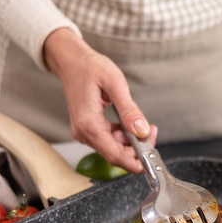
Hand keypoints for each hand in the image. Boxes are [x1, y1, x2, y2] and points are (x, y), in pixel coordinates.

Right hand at [43, 28, 156, 173]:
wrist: (71, 60)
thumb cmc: (89, 67)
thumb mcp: (115, 83)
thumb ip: (129, 110)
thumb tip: (142, 131)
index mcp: (89, 124)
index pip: (114, 155)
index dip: (134, 162)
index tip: (150, 161)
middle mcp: (84, 132)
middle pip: (115, 154)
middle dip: (136, 149)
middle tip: (151, 131)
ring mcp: (84, 132)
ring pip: (113, 149)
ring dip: (130, 142)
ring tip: (142, 125)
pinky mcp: (88, 129)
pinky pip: (108, 141)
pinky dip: (122, 137)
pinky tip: (129, 124)